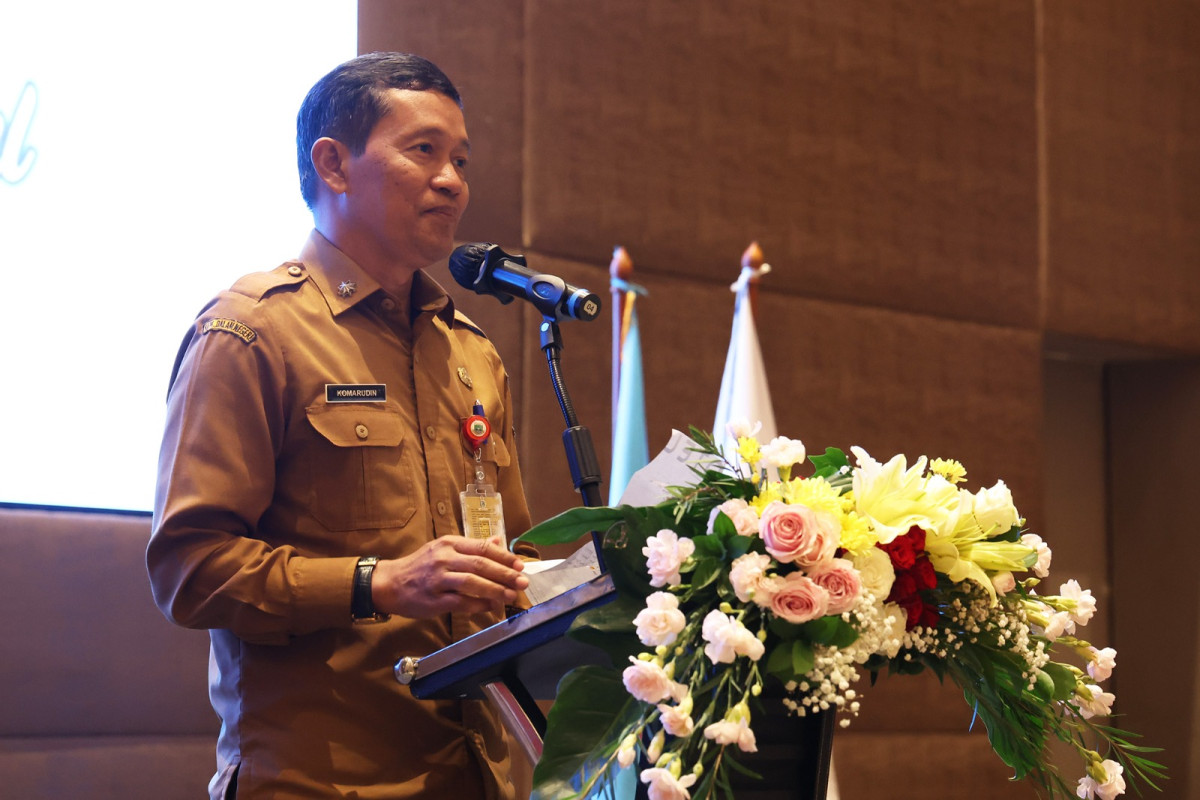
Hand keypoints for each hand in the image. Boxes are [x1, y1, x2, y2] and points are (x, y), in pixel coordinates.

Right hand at [371, 536, 528, 617]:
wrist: (389, 583)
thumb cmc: (420, 566)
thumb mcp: (444, 549)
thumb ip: (471, 547)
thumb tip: (499, 542)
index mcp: (449, 543)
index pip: (482, 547)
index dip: (504, 557)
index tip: (520, 565)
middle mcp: (444, 558)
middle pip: (480, 565)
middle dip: (505, 574)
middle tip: (523, 582)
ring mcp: (437, 580)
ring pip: (472, 583)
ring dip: (495, 590)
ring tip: (511, 595)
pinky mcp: (433, 600)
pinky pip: (461, 602)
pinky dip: (478, 605)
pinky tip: (490, 607)